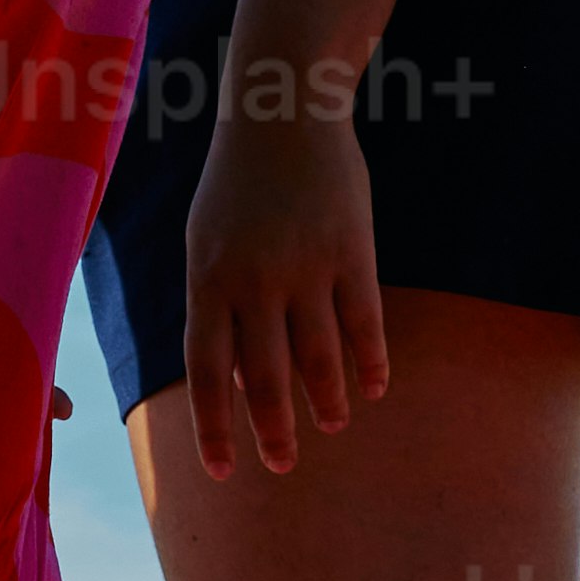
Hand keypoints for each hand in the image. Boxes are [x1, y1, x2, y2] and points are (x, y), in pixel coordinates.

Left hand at [178, 105, 388, 482]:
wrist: (282, 109)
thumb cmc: (237, 184)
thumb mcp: (207, 240)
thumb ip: (217, 306)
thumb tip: (235, 378)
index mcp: (207, 278)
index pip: (206, 372)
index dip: (215, 426)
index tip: (224, 471)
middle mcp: (254, 280)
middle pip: (265, 377)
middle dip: (274, 430)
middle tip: (283, 464)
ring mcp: (306, 266)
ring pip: (318, 357)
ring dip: (326, 400)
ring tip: (334, 423)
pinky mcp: (352, 250)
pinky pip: (364, 321)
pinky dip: (370, 361)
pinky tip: (373, 387)